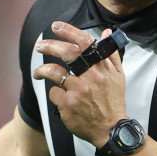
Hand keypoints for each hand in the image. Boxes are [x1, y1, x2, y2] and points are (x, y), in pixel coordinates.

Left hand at [33, 22, 127, 144]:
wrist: (111, 129)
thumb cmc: (113, 101)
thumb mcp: (118, 76)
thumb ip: (111, 53)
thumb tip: (107, 32)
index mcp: (102, 67)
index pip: (85, 42)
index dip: (69, 31)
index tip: (56, 26)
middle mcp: (91, 77)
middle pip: (67, 53)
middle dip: (50, 46)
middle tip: (39, 45)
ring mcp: (79, 91)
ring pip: (54, 72)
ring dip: (42, 70)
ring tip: (38, 73)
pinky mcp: (69, 105)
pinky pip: (53, 92)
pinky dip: (53, 92)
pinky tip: (56, 95)